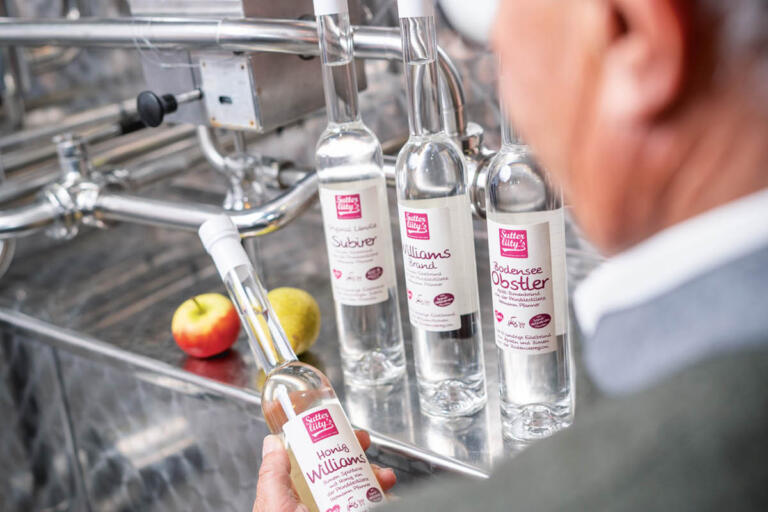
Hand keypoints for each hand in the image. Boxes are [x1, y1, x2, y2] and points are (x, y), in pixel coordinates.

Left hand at [253, 429, 396, 511]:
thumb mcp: (274, 502)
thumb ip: (273, 473)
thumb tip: (272, 442)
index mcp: (295, 495)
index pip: (315, 462)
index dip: (332, 444)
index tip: (344, 433)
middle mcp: (319, 504)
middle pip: (343, 472)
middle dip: (360, 456)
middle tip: (366, 446)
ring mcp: (339, 511)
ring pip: (362, 489)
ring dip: (377, 477)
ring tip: (385, 477)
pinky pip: (371, 506)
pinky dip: (383, 499)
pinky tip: (389, 498)